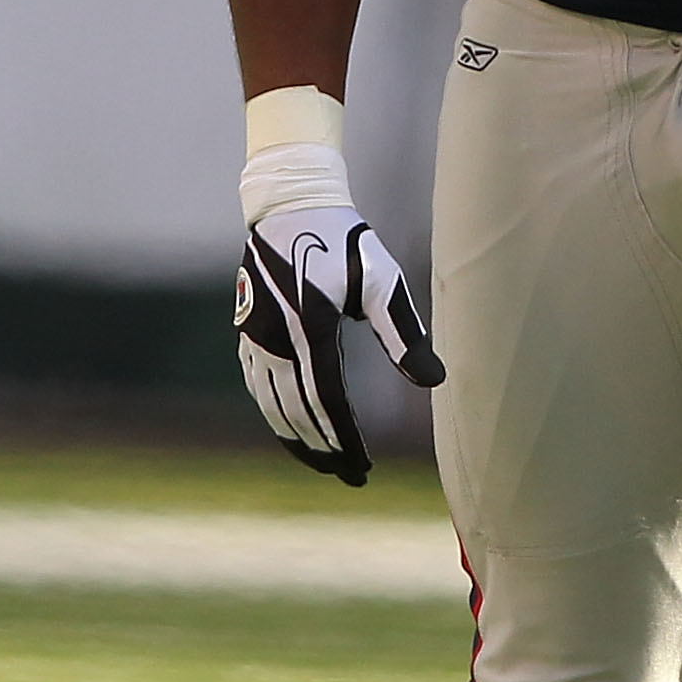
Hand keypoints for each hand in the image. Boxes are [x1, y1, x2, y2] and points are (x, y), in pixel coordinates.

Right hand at [235, 205, 441, 486]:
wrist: (290, 205)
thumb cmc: (344, 240)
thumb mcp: (383, 279)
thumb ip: (404, 333)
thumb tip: (433, 380)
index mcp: (311, 327)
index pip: (327, 401)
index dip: (344, 439)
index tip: (363, 467)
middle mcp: (276, 338)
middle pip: (297, 412)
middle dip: (323, 449)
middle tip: (349, 476)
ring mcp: (255, 336)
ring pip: (271, 405)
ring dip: (296, 439)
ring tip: (323, 463)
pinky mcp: (247, 332)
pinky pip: (257, 386)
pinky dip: (275, 414)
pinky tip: (292, 428)